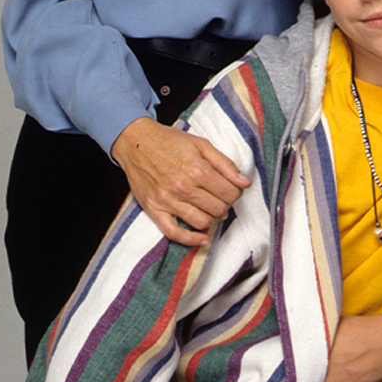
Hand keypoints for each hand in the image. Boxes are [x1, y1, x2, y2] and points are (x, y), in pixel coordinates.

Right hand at [110, 118, 249, 247]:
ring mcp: (167, 201)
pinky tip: (203, 238)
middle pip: (218, 209)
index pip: (230, 193)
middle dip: (226, 205)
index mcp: (197, 169)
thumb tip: (245, 182)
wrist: (136, 142)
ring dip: (213, 219)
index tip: (233, 189)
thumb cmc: (170, 141)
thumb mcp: (202, 145)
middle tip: (222, 198)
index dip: (236, 192)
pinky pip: (174, 233)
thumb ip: (225, 164)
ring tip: (213, 210)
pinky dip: (191, 239)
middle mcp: (183, 187)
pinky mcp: (154, 210)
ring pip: (202, 222)